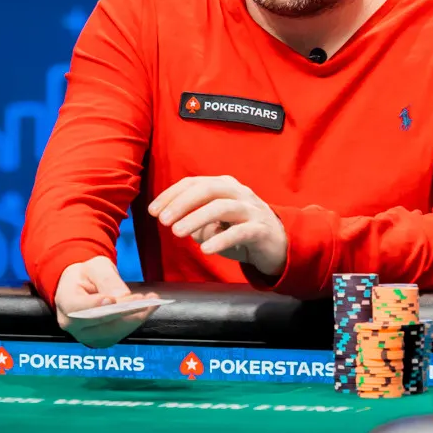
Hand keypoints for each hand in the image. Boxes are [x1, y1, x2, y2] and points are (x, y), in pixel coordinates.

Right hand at [55, 256, 160, 348]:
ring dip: (135, 318)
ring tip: (152, 302)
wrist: (82, 287)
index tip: (112, 300)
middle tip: (144, 300)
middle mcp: (72, 324)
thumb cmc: (87, 275)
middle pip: (98, 323)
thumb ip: (106, 279)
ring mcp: (86, 335)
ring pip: (112, 332)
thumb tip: (122, 296)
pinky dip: (136, 320)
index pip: (77, 308)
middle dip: (123, 312)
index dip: (94, 305)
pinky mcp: (101, 339)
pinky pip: (120, 333)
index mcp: (65, 301)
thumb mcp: (95, 266)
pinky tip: (149, 308)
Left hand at [149, 176, 288, 277]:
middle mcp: (238, 193)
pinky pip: (240, 232)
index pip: (194, 183)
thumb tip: (175, 223)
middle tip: (163, 220)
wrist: (279, 245)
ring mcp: (251, 209)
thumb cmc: (240, 231)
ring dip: (197, 218)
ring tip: (177, 232)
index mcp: (224, 186)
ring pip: (222, 207)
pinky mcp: (261, 230)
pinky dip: (221, 239)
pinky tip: (205, 249)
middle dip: (182, 203)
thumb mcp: (214, 223)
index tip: (153, 211)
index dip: (171, 195)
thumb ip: (195, 220)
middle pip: (208, 189)